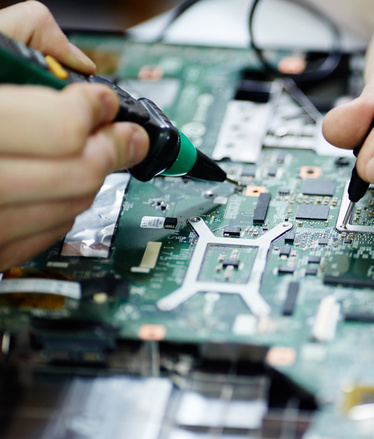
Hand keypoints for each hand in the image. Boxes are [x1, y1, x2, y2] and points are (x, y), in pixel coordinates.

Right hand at [0, 2, 148, 270]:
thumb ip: (23, 38)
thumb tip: (80, 64)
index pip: (62, 126)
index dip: (94, 108)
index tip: (104, 101)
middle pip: (77, 172)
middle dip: (109, 148)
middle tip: (121, 133)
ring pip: (68, 207)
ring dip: (90, 179)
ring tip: (87, 154)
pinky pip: (42, 237)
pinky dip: (61, 210)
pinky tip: (54, 186)